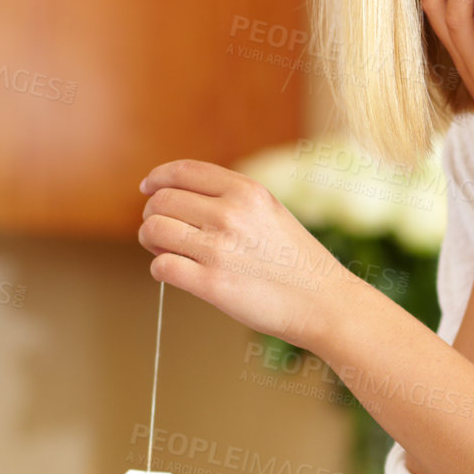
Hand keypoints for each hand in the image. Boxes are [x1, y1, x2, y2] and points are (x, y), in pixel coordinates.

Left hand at [138, 160, 351, 349]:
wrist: (324, 302)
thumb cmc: (297, 261)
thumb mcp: (271, 212)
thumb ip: (231, 199)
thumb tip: (180, 197)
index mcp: (247, 191)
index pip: (182, 171)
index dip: (157, 178)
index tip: (148, 188)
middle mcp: (230, 214)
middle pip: (161, 201)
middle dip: (153, 215)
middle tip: (161, 231)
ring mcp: (219, 249)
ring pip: (153, 230)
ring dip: (151, 241)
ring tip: (167, 251)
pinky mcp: (212, 283)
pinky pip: (161, 266)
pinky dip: (161, 269)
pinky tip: (175, 273)